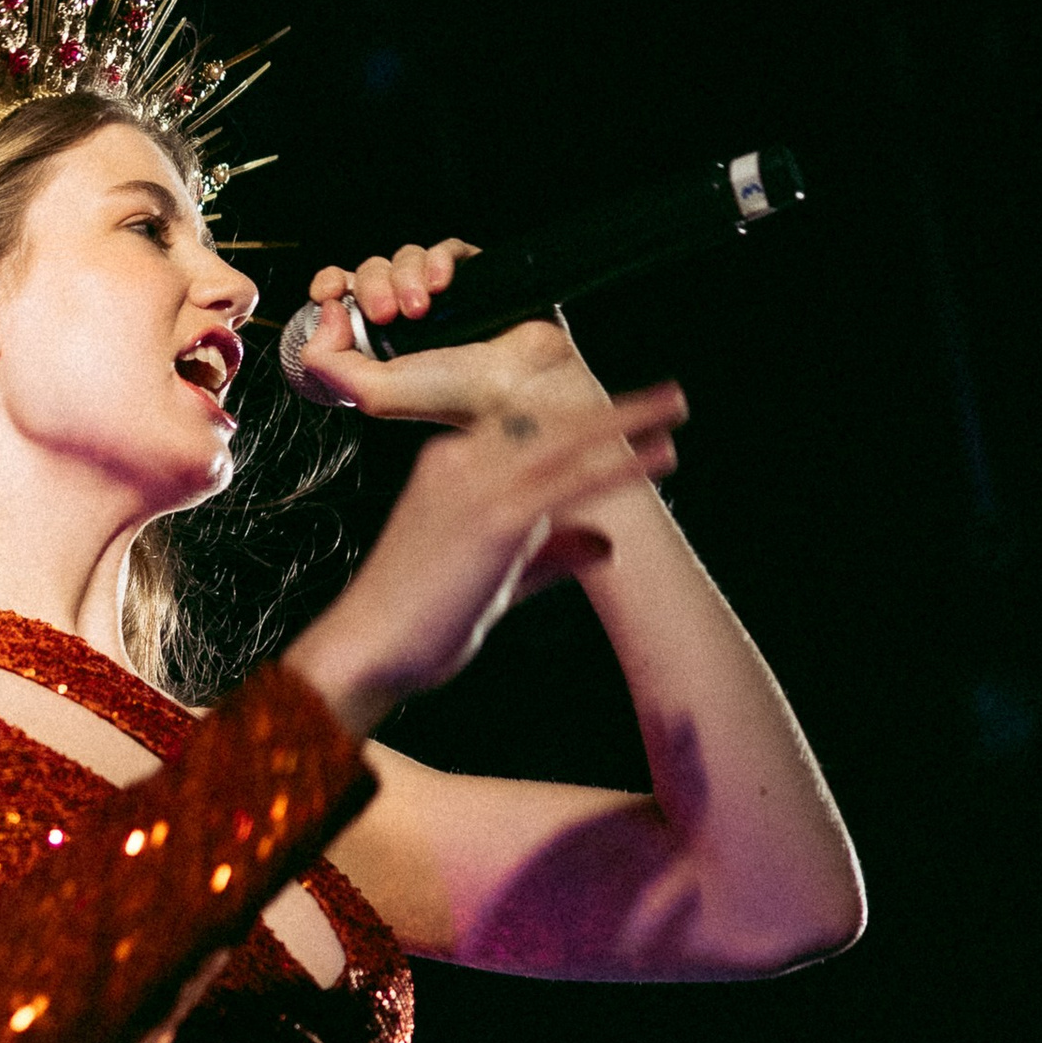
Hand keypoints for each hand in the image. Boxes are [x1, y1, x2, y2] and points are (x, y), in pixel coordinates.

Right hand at [285, 316, 690, 735]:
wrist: (367, 647)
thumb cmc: (416, 619)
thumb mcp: (496, 576)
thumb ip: (549, 553)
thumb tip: (604, 540)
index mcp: (447, 464)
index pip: (524, 425)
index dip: (578, 418)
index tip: (622, 412)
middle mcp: (460, 461)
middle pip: (550, 421)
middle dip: (612, 408)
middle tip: (668, 395)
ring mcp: (478, 485)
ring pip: (566, 441)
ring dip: (626, 422)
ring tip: (674, 406)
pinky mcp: (497, 517)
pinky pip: (571, 481)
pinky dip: (619, 465)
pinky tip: (658, 457)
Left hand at [296, 239, 685, 467]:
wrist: (517, 391)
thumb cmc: (455, 399)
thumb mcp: (373, 393)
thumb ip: (328, 362)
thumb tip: (326, 311)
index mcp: (381, 343)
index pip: (343, 297)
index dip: (330, 284)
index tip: (327, 291)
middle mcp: (409, 319)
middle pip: (372, 271)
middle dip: (373, 286)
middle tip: (387, 315)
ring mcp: (444, 298)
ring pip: (406, 257)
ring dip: (407, 275)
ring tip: (423, 307)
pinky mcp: (476, 279)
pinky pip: (447, 249)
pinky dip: (439, 258)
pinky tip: (445, 283)